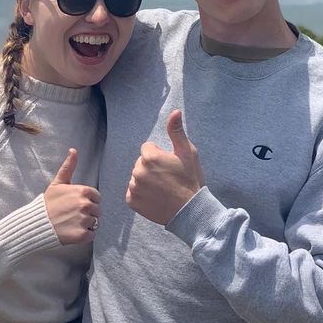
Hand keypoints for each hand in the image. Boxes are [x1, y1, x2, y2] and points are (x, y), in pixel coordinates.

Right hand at [44, 149, 101, 244]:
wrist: (35, 224)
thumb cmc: (48, 203)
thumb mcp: (58, 183)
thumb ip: (69, 166)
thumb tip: (73, 150)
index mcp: (84, 191)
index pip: (97, 198)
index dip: (87, 201)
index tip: (74, 205)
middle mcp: (86, 205)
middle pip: (97, 210)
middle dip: (87, 213)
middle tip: (71, 215)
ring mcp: (84, 220)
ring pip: (94, 223)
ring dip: (85, 224)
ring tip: (70, 223)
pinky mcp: (82, 235)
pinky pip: (91, 235)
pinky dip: (84, 235)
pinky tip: (72, 232)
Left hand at [126, 110, 205, 225]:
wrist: (188, 210)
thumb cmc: (190, 179)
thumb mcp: (188, 153)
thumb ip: (176, 132)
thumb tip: (175, 111)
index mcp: (150, 157)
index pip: (148, 149)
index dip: (160, 156)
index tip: (170, 165)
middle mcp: (138, 171)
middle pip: (141, 163)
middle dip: (151, 167)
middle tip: (167, 178)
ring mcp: (133, 187)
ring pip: (136, 177)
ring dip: (146, 180)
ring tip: (162, 188)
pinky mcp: (131, 201)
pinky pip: (133, 192)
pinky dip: (141, 194)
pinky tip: (155, 197)